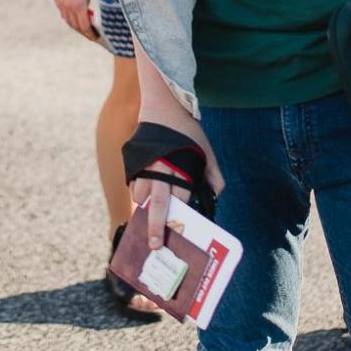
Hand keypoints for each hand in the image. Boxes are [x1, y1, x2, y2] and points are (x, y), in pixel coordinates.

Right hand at [127, 126, 224, 250]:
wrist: (163, 105)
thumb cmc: (186, 130)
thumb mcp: (205, 149)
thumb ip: (213, 172)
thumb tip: (218, 192)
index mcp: (181, 167)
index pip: (181, 199)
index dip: (181, 214)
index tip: (179, 230)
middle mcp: (161, 168)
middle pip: (158, 204)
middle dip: (156, 227)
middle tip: (155, 245)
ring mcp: (145, 164)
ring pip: (140, 195)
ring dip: (144, 208)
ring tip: (146, 216)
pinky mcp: (133, 160)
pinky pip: (133, 183)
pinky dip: (137, 192)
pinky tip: (142, 197)